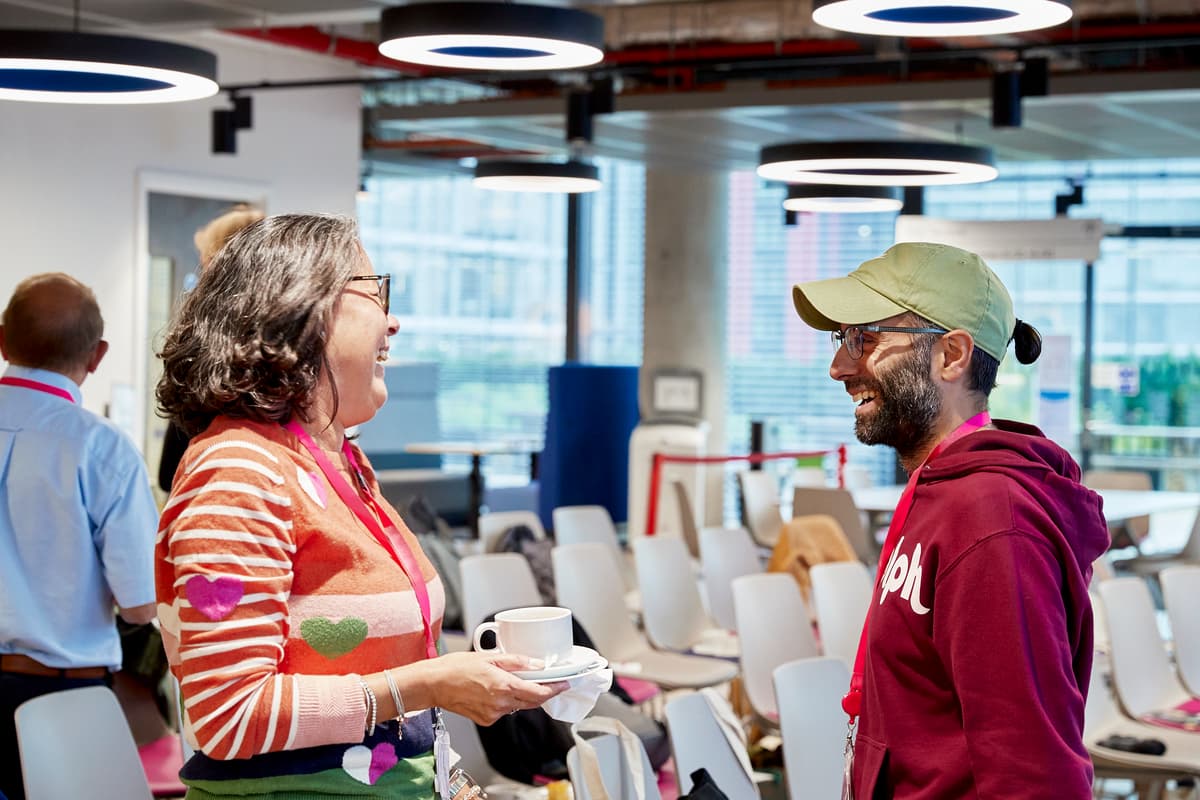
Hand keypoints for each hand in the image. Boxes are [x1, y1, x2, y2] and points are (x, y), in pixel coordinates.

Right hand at [408, 651, 568, 725]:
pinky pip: (504, 711)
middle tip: (546, 681)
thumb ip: (517, 661)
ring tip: (509, 680)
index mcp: (504, 686)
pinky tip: (493, 690)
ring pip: (518, 706)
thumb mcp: (489, 656)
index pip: (539, 693)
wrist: (434, 684)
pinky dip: (505, 701)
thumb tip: (537, 664)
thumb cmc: (456, 667)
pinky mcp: (486, 720)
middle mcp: (501, 704)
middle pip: (532, 702)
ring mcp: (493, 714)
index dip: (555, 689)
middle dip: (541, 692)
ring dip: (521, 695)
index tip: (564, 684)